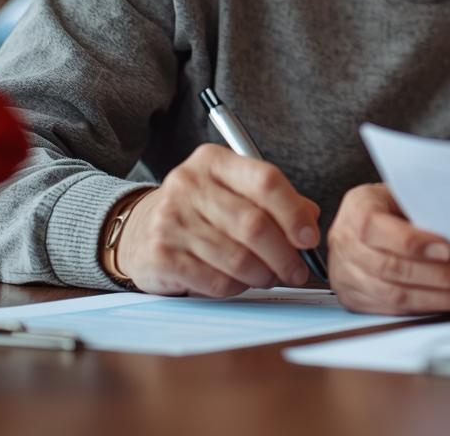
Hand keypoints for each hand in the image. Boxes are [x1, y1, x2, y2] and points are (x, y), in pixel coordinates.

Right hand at [115, 144, 320, 296]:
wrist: (139, 230)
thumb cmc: (199, 211)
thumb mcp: (234, 191)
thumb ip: (275, 200)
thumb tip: (310, 219)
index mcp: (213, 161)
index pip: (266, 181)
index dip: (294, 213)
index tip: (310, 237)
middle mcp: (189, 185)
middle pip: (254, 224)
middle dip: (285, 255)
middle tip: (296, 269)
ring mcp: (171, 220)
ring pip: (238, 258)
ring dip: (264, 275)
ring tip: (270, 277)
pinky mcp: (161, 256)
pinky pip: (217, 281)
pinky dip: (238, 287)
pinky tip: (240, 283)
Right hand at [327, 183, 449, 313]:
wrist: (362, 222)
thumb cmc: (391, 204)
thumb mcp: (403, 193)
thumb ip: (424, 206)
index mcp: (357, 210)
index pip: (376, 228)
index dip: (412, 242)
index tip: (448, 250)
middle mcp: (346, 244)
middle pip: (391, 268)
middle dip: (442, 276)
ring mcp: (346, 276)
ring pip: (396, 295)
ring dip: (442, 297)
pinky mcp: (355, 299)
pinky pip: (395, 310)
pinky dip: (429, 307)